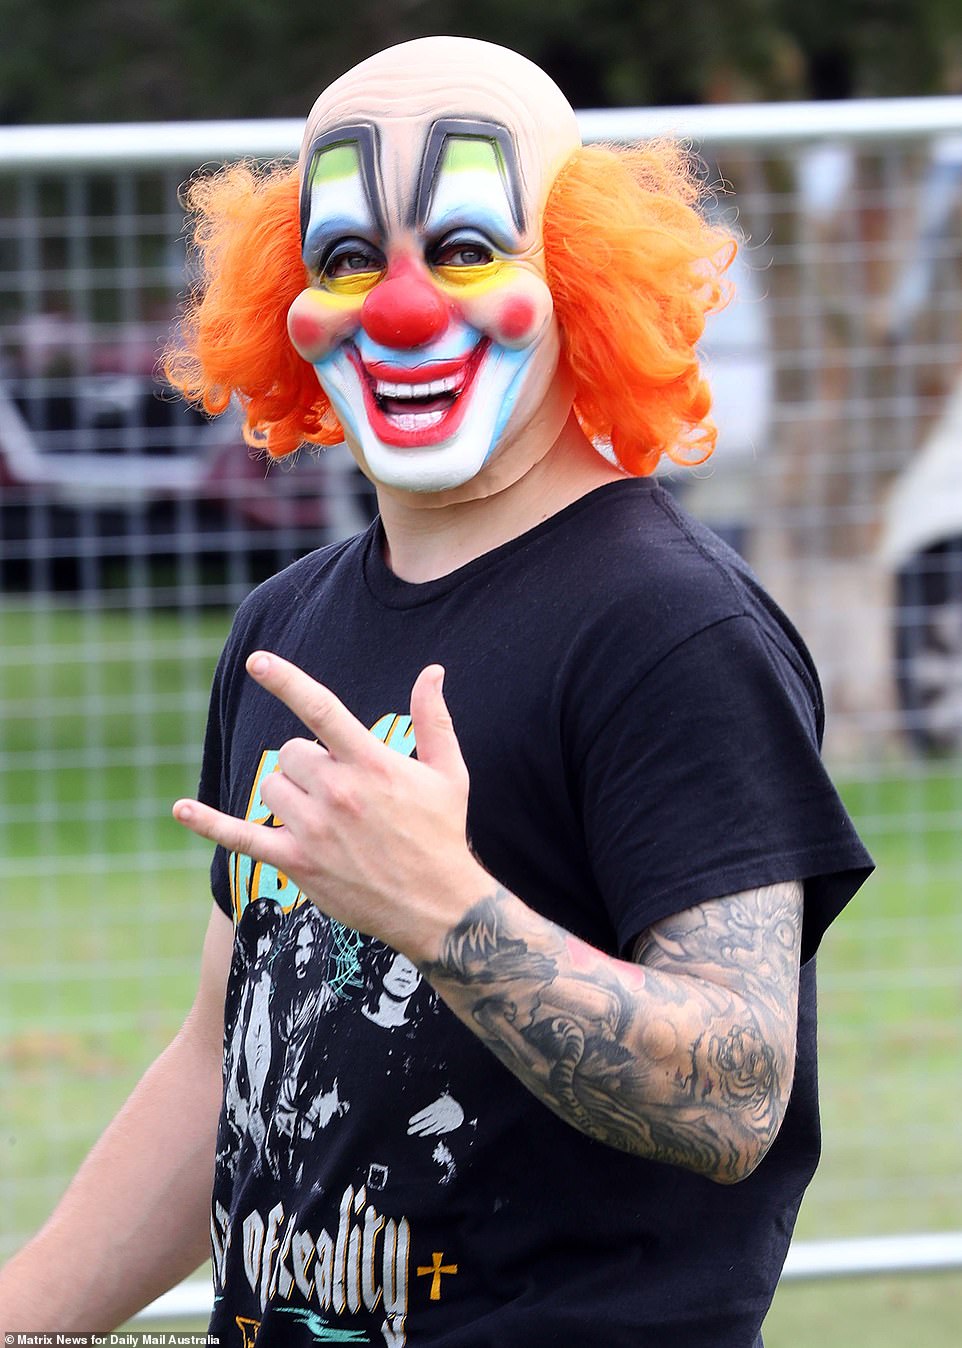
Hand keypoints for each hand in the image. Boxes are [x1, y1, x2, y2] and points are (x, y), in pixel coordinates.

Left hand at [173, 653, 489, 960]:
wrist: (438, 905)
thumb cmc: (442, 833)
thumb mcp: (448, 772)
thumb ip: (433, 718)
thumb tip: (432, 670)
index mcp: (371, 763)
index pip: (320, 709)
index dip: (286, 681)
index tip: (257, 660)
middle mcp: (338, 791)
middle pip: (292, 753)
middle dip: (308, 764)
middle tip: (341, 791)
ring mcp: (314, 827)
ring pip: (272, 787)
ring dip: (289, 794)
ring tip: (326, 817)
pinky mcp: (297, 861)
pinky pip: (241, 836)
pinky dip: (208, 823)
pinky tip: (179, 810)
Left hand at [407, 1092, 464, 1136]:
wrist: (466, 1106)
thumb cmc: (453, 1098)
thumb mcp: (443, 1096)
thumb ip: (435, 1098)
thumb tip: (423, 1094)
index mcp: (437, 1107)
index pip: (424, 1113)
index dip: (417, 1118)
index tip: (410, 1122)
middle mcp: (439, 1115)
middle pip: (426, 1122)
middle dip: (417, 1127)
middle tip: (409, 1131)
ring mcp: (445, 1122)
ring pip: (433, 1128)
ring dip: (425, 1131)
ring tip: (419, 1133)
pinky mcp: (450, 1125)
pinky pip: (441, 1129)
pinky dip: (435, 1131)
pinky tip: (430, 1132)